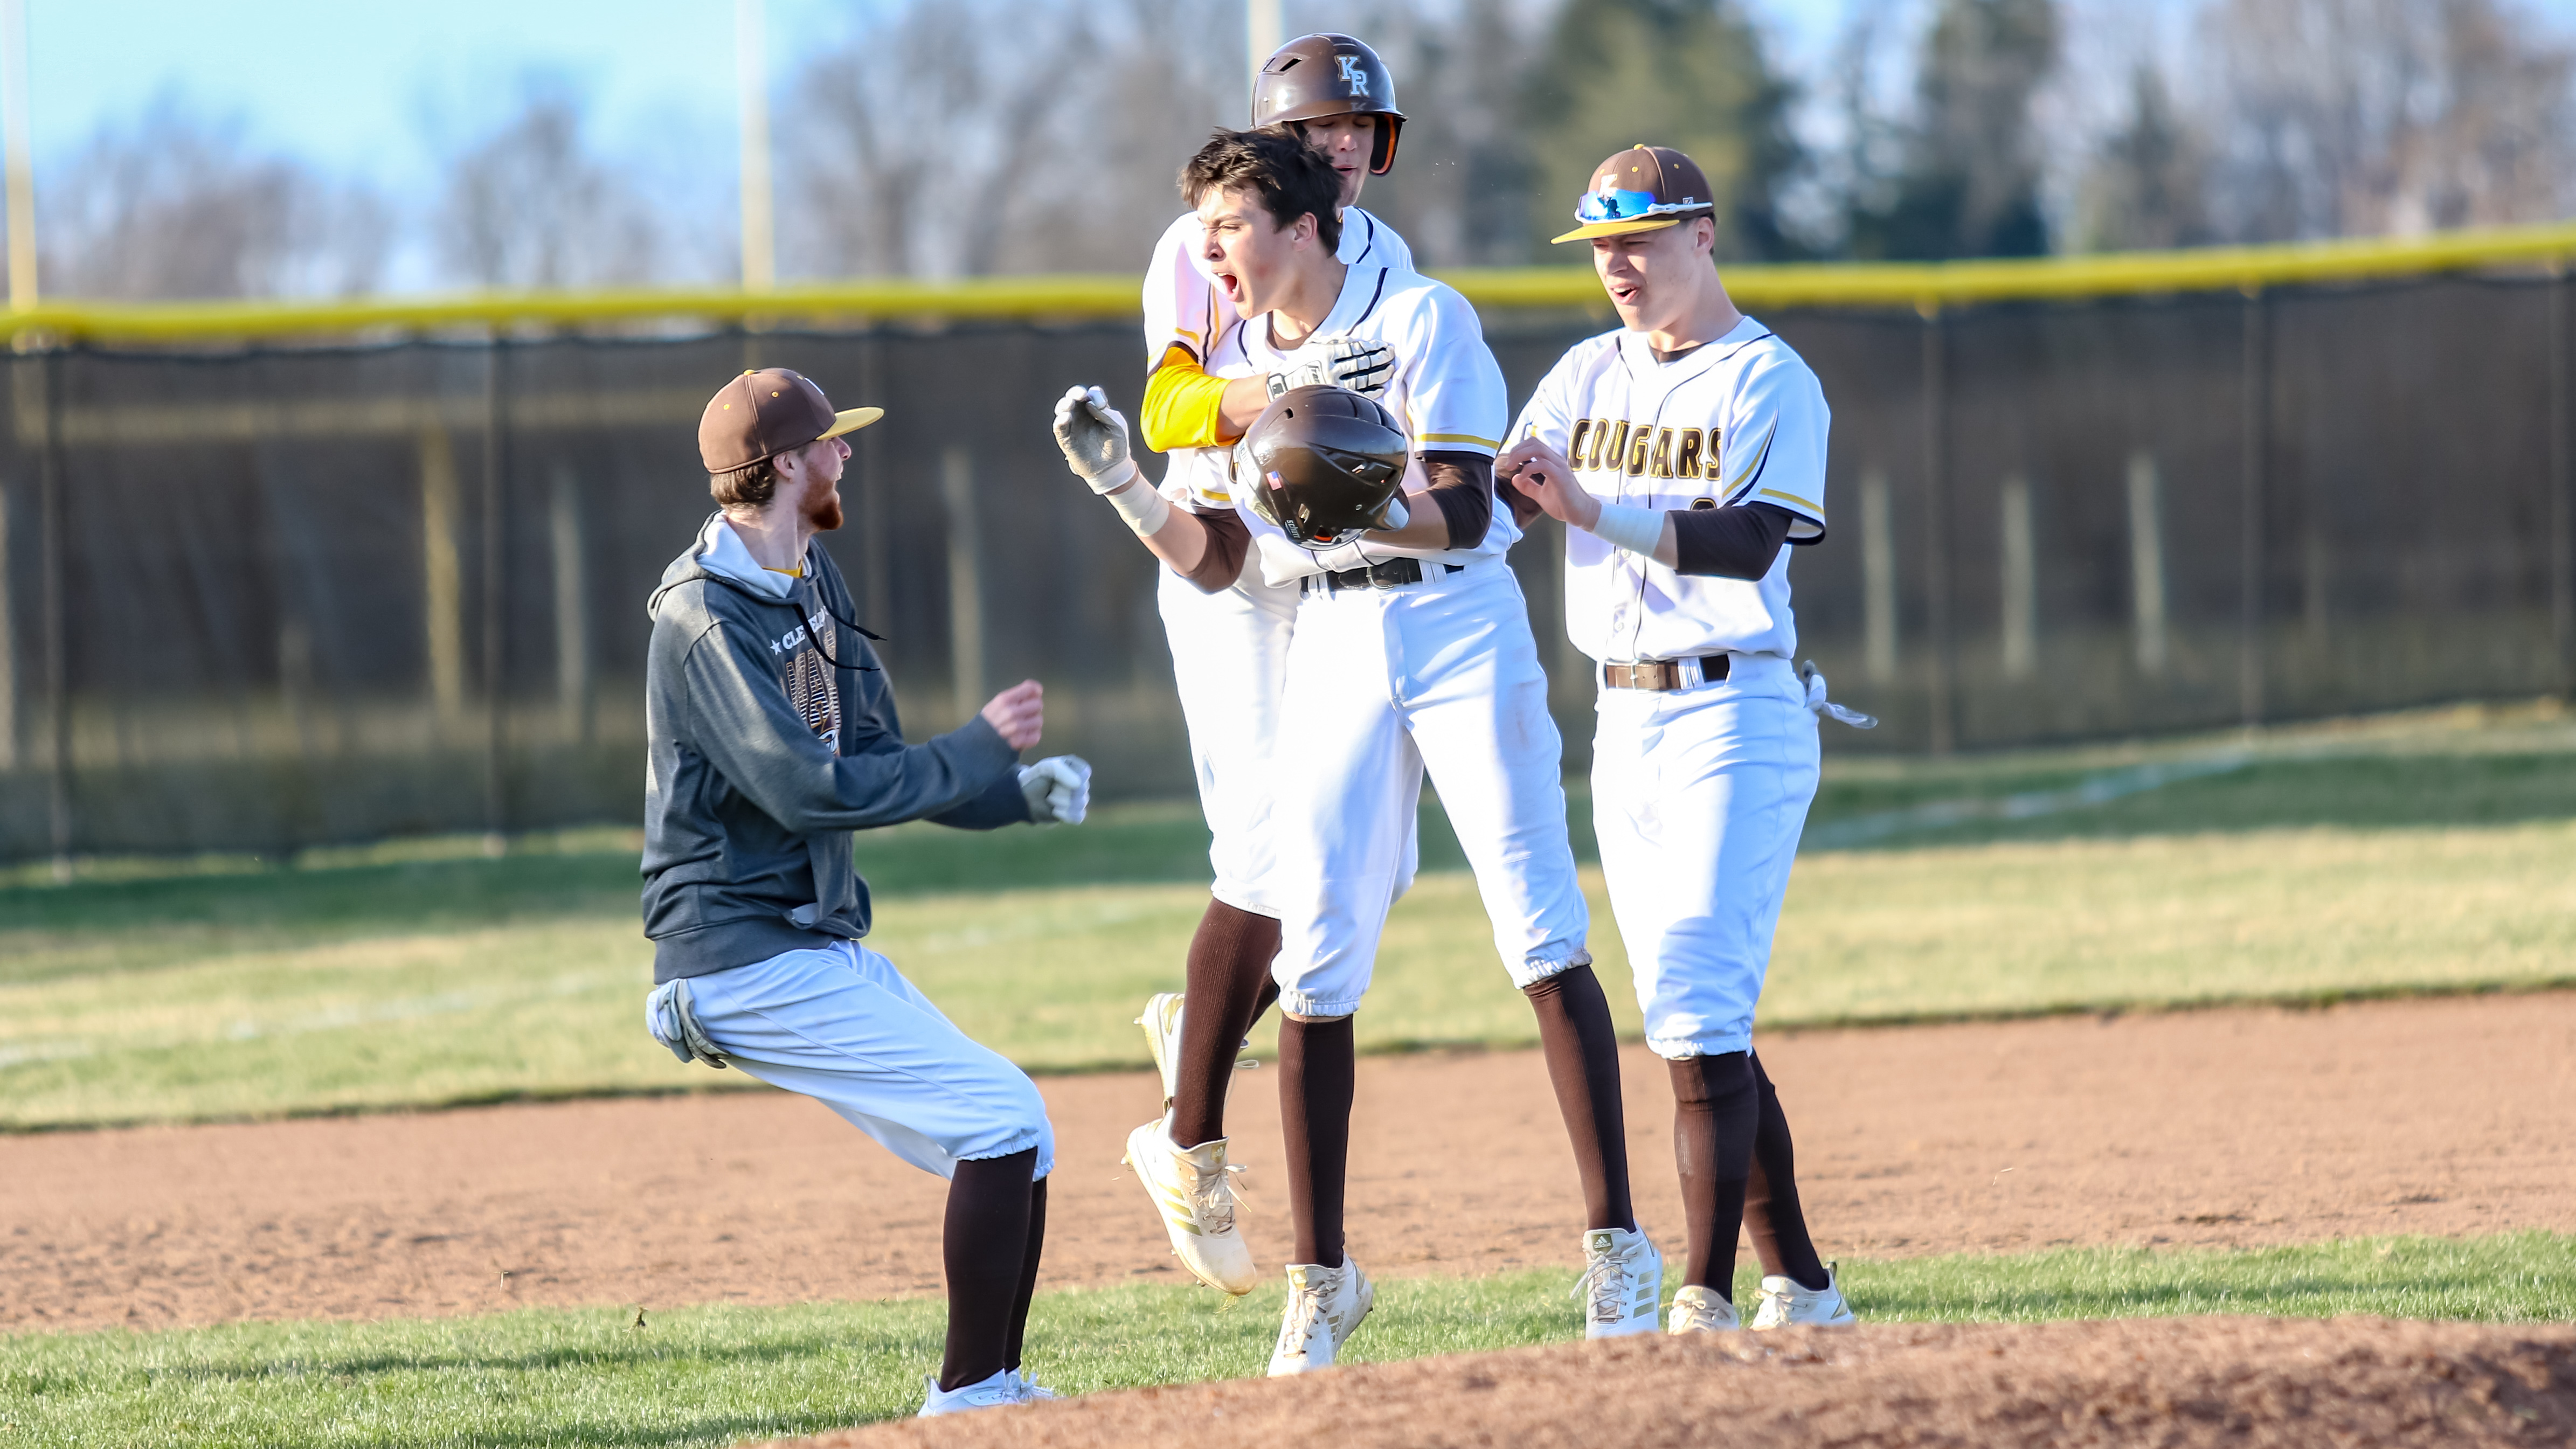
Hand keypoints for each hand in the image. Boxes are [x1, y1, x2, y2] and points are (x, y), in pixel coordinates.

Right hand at [979, 680, 1042, 749]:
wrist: (977, 744)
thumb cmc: (990, 721)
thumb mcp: (998, 703)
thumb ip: (1017, 693)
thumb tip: (1038, 689)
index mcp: (1004, 699)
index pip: (1031, 689)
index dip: (1034, 693)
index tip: (1031, 698)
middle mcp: (1010, 712)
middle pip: (1038, 704)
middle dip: (1033, 709)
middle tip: (1024, 715)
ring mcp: (1015, 728)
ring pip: (1039, 720)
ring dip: (1032, 724)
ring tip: (1021, 727)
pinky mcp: (1019, 742)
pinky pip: (1036, 736)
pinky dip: (1031, 737)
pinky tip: (1022, 737)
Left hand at [1017, 755, 1091, 824]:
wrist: (1024, 797)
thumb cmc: (1036, 779)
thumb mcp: (1047, 768)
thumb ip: (1063, 772)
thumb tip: (1078, 785)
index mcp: (1076, 767)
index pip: (1083, 773)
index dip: (1068, 777)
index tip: (1054, 776)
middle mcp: (1080, 782)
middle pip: (1081, 790)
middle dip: (1060, 791)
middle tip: (1049, 789)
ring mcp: (1079, 798)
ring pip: (1080, 804)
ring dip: (1060, 802)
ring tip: (1049, 799)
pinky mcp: (1075, 813)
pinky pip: (1079, 816)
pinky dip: (1065, 815)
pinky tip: (1055, 811)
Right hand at [1051, 386, 1134, 490]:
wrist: (1111, 468)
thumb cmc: (1117, 446)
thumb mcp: (1117, 427)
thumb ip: (1106, 414)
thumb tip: (1089, 403)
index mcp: (1096, 408)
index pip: (1090, 394)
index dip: (1093, 394)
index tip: (1102, 404)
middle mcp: (1082, 414)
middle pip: (1073, 396)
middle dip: (1075, 393)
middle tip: (1080, 395)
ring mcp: (1073, 425)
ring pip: (1062, 408)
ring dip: (1064, 404)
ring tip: (1070, 404)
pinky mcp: (1065, 439)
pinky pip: (1058, 427)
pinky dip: (1060, 420)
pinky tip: (1066, 417)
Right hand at [1268, 334, 1393, 399]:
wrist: (1283, 385)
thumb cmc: (1299, 363)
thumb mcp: (1313, 346)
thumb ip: (1333, 342)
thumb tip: (1354, 340)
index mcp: (1327, 353)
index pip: (1356, 348)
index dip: (1372, 346)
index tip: (1383, 345)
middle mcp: (1331, 368)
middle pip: (1362, 363)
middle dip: (1380, 358)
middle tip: (1391, 355)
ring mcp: (1334, 384)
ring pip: (1363, 379)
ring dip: (1379, 374)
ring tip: (1390, 370)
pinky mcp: (1334, 397)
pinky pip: (1357, 395)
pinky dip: (1371, 392)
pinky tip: (1381, 388)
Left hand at [1496, 439, 1598, 529]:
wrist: (1581, 513)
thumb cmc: (1564, 503)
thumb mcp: (1540, 494)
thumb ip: (1528, 486)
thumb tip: (1515, 479)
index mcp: (1551, 462)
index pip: (1533, 444)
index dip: (1518, 449)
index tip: (1509, 461)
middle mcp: (1556, 460)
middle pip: (1534, 442)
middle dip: (1516, 450)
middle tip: (1507, 463)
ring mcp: (1559, 467)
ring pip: (1538, 449)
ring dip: (1520, 455)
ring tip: (1511, 466)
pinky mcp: (1561, 476)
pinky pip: (1542, 464)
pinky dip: (1528, 469)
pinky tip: (1523, 477)